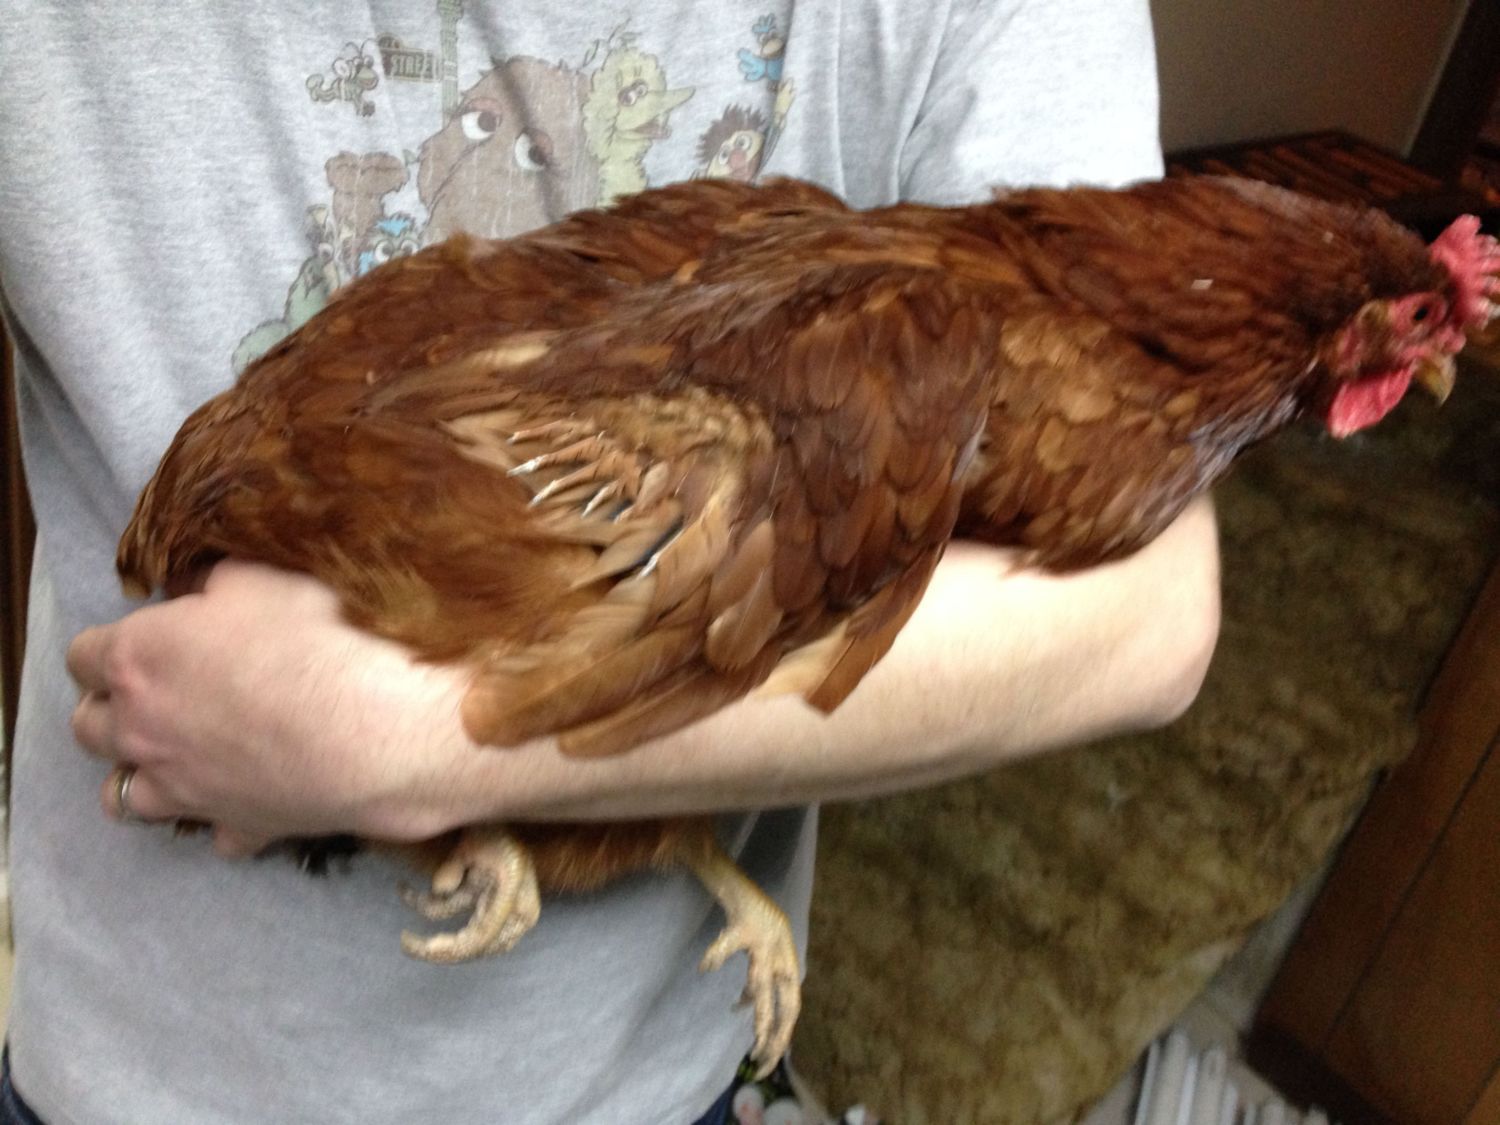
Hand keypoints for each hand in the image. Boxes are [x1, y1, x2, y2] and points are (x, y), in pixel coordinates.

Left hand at [66, 560, 479, 853]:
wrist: (383, 726)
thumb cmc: (322, 637)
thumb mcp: (264, 577)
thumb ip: (216, 581)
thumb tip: (199, 585)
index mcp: (140, 659)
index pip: (83, 655)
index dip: (112, 643)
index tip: (148, 635)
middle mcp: (144, 731)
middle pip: (88, 728)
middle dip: (112, 709)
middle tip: (159, 692)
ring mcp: (185, 789)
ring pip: (123, 795)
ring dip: (144, 774)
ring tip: (184, 755)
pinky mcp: (237, 826)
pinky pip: (212, 831)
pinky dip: (223, 815)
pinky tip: (252, 793)